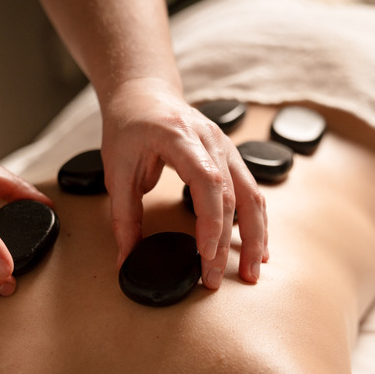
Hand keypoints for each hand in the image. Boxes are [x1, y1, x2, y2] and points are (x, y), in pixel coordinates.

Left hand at [101, 78, 268, 288]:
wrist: (144, 94)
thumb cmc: (129, 126)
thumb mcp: (116, 170)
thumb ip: (123, 217)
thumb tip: (126, 259)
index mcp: (180, 136)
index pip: (207, 181)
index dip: (210, 220)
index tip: (204, 254)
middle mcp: (211, 139)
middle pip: (232, 194)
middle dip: (226, 242)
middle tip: (213, 278)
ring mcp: (226, 146)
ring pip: (252, 195)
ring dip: (254, 236)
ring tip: (252, 272)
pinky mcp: (231, 157)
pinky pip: (252, 191)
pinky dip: (256, 221)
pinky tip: (258, 247)